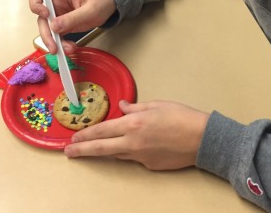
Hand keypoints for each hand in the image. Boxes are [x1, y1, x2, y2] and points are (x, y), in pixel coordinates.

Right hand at [28, 0, 115, 53]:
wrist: (109, 7)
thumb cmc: (100, 2)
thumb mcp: (90, 10)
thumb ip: (73, 18)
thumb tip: (54, 26)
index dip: (36, 5)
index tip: (45, 15)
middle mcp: (55, 4)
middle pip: (40, 18)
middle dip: (46, 34)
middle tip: (54, 47)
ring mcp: (58, 15)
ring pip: (47, 30)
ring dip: (54, 42)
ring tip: (67, 50)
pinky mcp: (63, 26)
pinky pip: (57, 36)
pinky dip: (61, 44)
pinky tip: (70, 48)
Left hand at [65, 100, 209, 169]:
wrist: (201, 138)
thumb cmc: (180, 116)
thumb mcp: (156, 105)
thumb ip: (135, 107)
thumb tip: (121, 107)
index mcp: (134, 124)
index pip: (103, 130)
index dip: (86, 135)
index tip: (73, 138)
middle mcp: (133, 143)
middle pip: (101, 148)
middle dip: (83, 149)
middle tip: (69, 152)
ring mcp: (141, 157)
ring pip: (117, 154)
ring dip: (106, 150)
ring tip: (97, 146)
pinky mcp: (150, 166)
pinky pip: (135, 157)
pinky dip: (131, 150)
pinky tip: (137, 145)